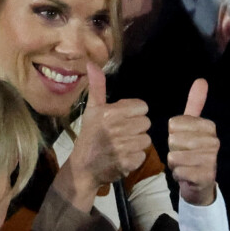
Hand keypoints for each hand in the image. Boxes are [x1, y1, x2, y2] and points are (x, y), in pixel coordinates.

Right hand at [57, 62, 150, 210]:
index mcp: (110, 113)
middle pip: (145, 123)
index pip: (142, 107)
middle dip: (136, 128)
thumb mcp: (92, 109)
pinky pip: (143, 154)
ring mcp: (122, 146)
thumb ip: (97, 86)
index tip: (122, 119)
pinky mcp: (127, 162)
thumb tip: (92, 63)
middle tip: (122, 133)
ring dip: (137, 143)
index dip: (134, 113)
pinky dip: (135, 157)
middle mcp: (117, 128)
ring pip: (146, 139)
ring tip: (123, 145)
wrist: (83, 167)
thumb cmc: (90, 135)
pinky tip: (124, 156)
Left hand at [167, 78, 218, 205]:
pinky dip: (177, 174)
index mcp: (209, 126)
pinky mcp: (205, 176)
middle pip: (173, 139)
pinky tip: (186, 175)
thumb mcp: (192, 125)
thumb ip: (195, 103)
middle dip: (172, 148)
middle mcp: (214, 142)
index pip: (174, 123)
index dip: (172, 133)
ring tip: (184, 164)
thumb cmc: (192, 150)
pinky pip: (178, 171)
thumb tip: (201, 80)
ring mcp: (211, 160)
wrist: (200, 183)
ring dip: (174, 162)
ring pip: (174, 156)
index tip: (182, 139)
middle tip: (183, 153)